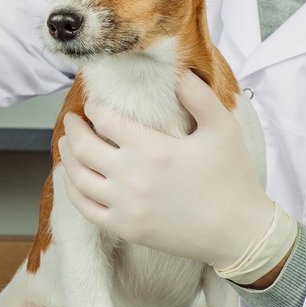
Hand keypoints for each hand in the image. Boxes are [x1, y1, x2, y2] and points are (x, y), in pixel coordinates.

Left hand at [60, 71, 294, 282]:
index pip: (105, 120)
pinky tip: (73, 179)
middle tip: (72, 119)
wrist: (239, 232)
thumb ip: (200, 96)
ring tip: (66, 144)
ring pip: (78, 178)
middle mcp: (131, 177)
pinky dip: (73, 190)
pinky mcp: (125, 228)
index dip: (94, 107)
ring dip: (67, 157)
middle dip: (73, 128)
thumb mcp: (223, 129)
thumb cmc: (232, 178)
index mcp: (152, 149)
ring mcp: (125, 206)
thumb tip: (178, 74)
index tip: (93, 102)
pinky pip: (86, 209)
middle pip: (83, 147)